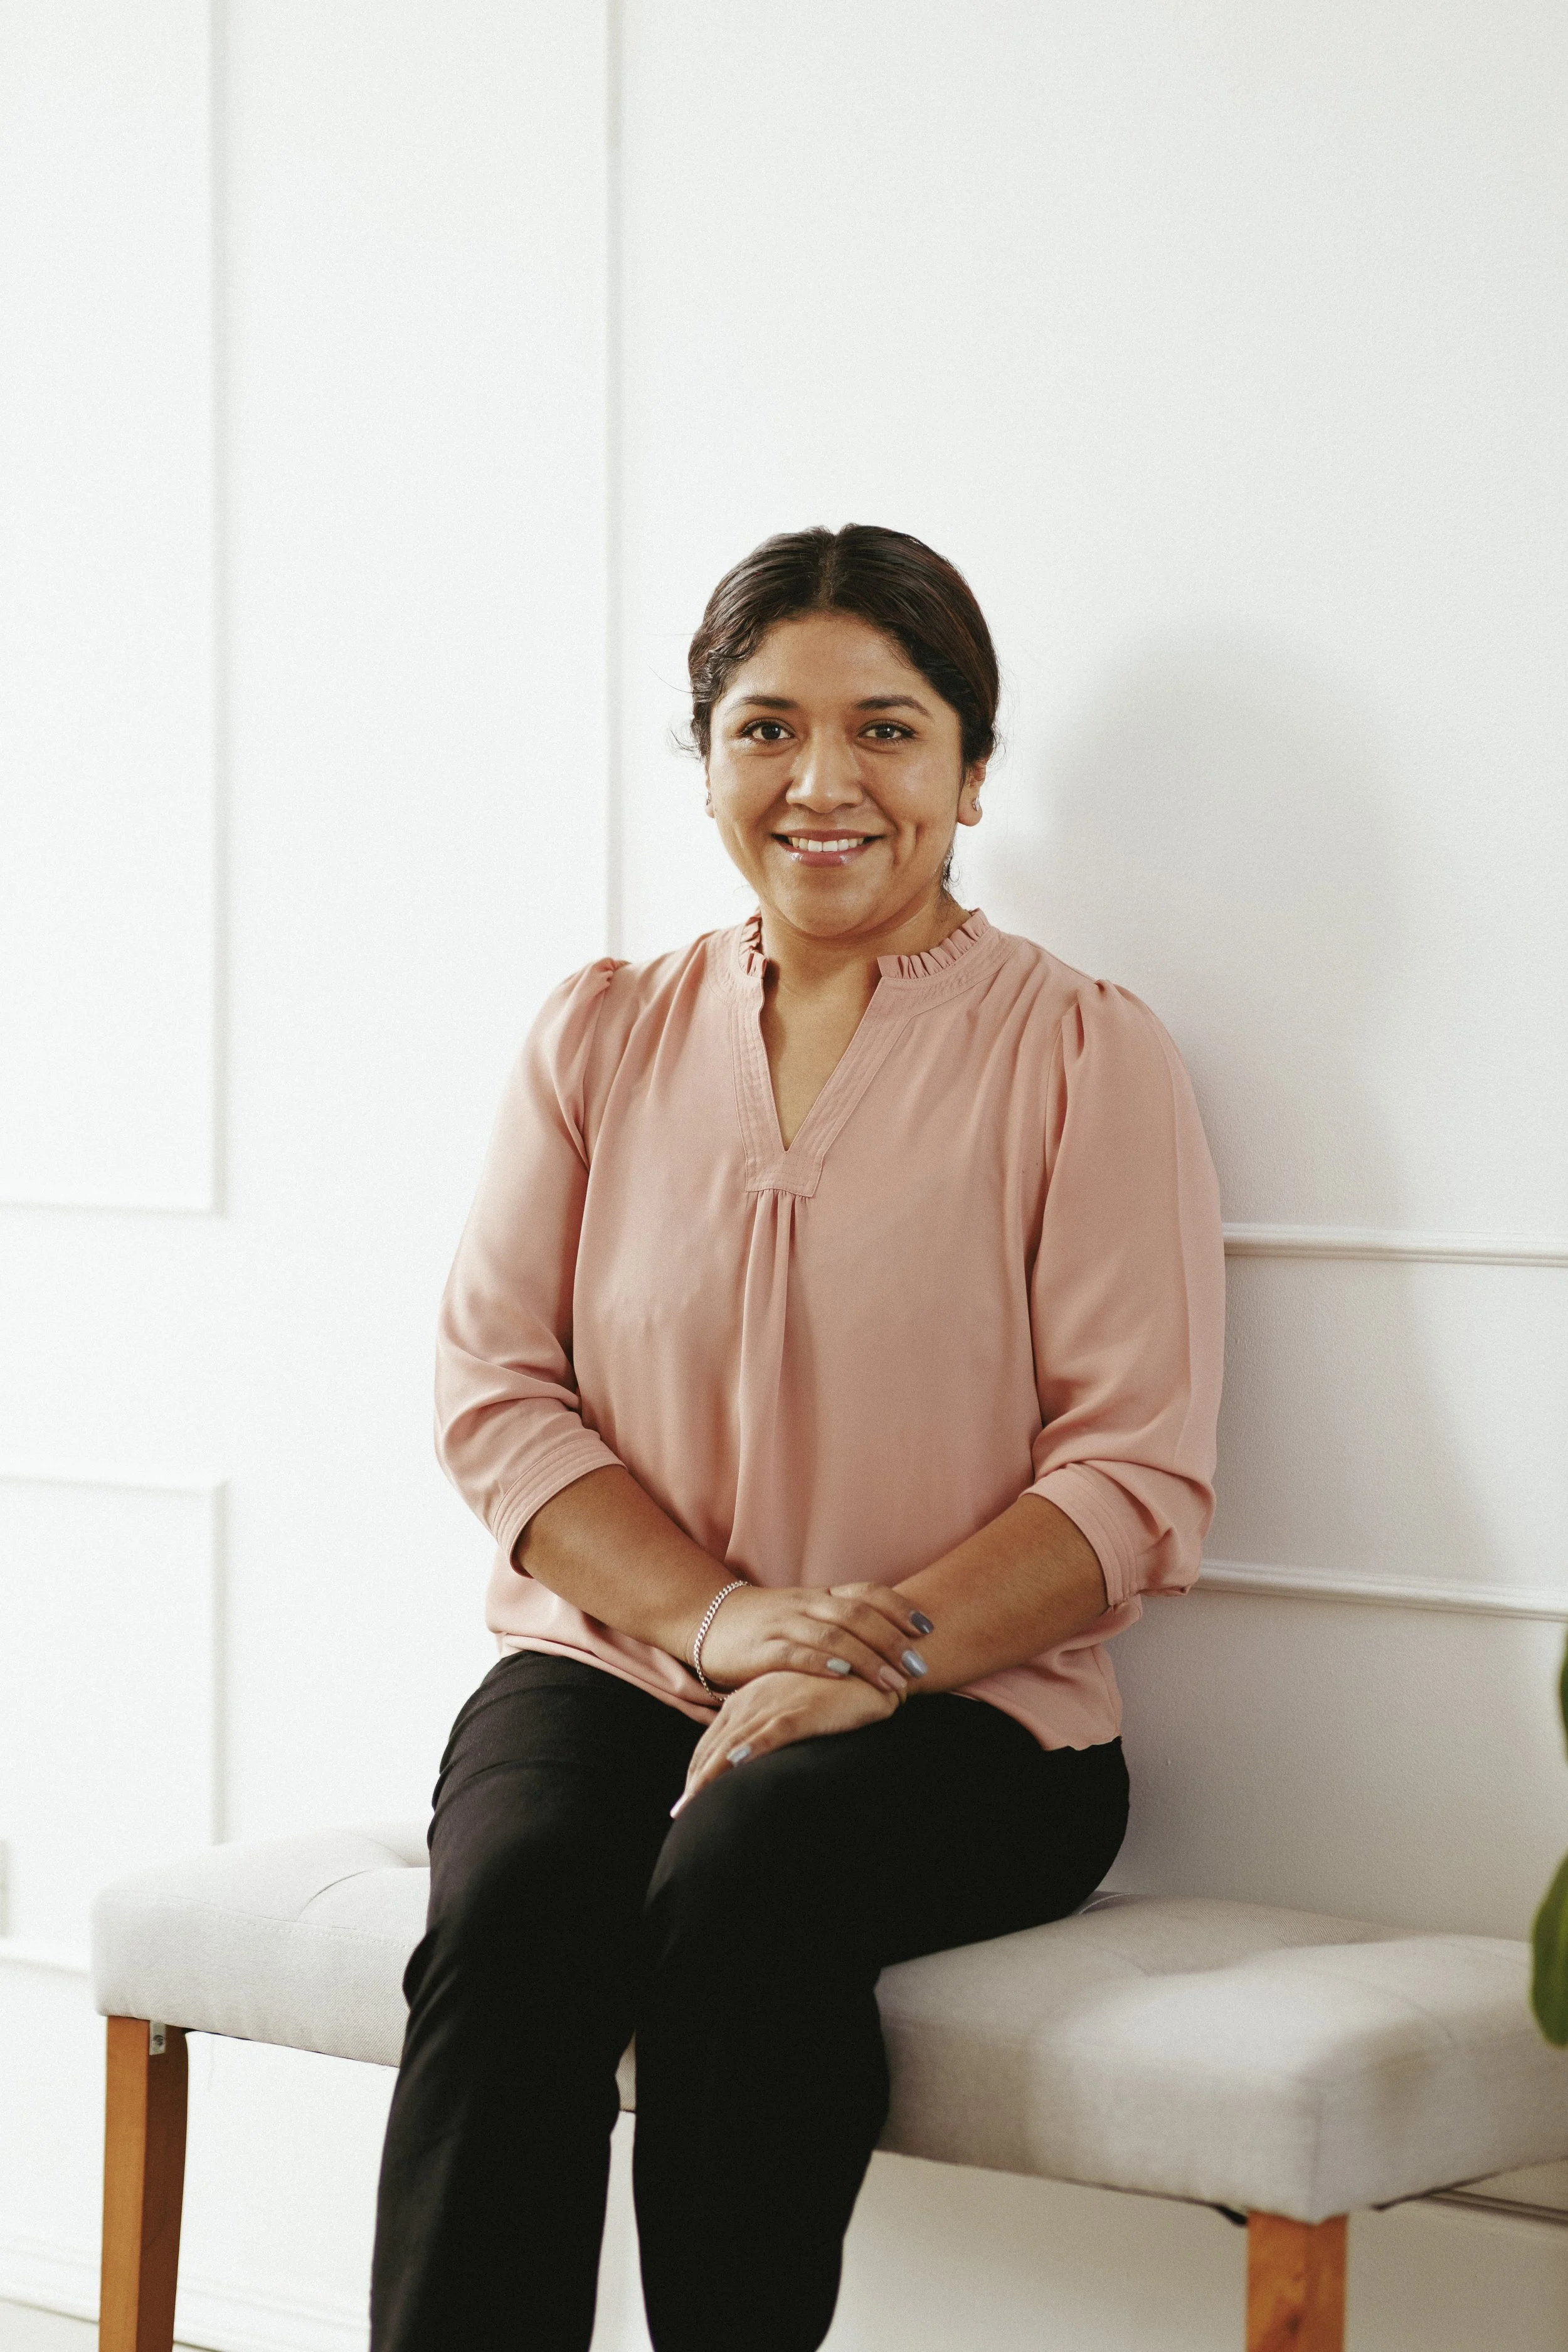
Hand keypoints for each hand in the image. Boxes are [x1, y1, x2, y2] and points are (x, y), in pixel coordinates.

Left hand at [672, 1671, 895, 1814]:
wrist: (868, 1663)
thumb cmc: (831, 1687)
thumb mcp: (790, 1703)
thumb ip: (769, 1724)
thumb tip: (754, 1756)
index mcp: (747, 1698)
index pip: (712, 1739)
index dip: (697, 1767)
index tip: (687, 1796)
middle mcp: (752, 1700)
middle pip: (713, 1745)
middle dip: (695, 1779)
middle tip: (680, 1812)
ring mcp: (774, 1705)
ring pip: (732, 1745)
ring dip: (709, 1775)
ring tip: (693, 1804)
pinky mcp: (799, 1711)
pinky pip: (767, 1735)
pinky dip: (747, 1752)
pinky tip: (732, 1768)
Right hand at [695, 1580, 932, 1697]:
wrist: (709, 1622)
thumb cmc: (767, 1626)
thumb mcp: (806, 1617)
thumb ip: (842, 1626)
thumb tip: (894, 1645)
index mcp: (820, 1596)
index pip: (866, 1593)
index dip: (899, 1608)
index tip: (928, 1629)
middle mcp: (806, 1605)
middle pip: (857, 1615)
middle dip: (892, 1640)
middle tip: (920, 1665)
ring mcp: (783, 1625)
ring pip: (832, 1635)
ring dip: (867, 1658)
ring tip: (894, 1682)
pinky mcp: (760, 1649)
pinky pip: (794, 1653)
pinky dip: (820, 1663)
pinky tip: (842, 1675)